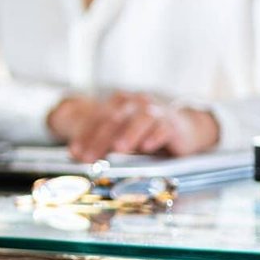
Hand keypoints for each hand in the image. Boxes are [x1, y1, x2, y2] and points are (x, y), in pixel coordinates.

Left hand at [62, 92, 219, 162]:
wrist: (183, 129)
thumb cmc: (146, 132)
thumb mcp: (122, 134)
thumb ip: (102, 141)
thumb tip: (78, 155)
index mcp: (120, 102)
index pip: (98, 118)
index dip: (85, 135)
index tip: (75, 153)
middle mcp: (136, 103)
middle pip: (115, 119)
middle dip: (100, 140)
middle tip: (90, 157)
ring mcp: (155, 111)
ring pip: (140, 120)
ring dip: (128, 134)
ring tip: (118, 149)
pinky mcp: (173, 123)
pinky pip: (163, 128)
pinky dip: (154, 136)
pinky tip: (146, 147)